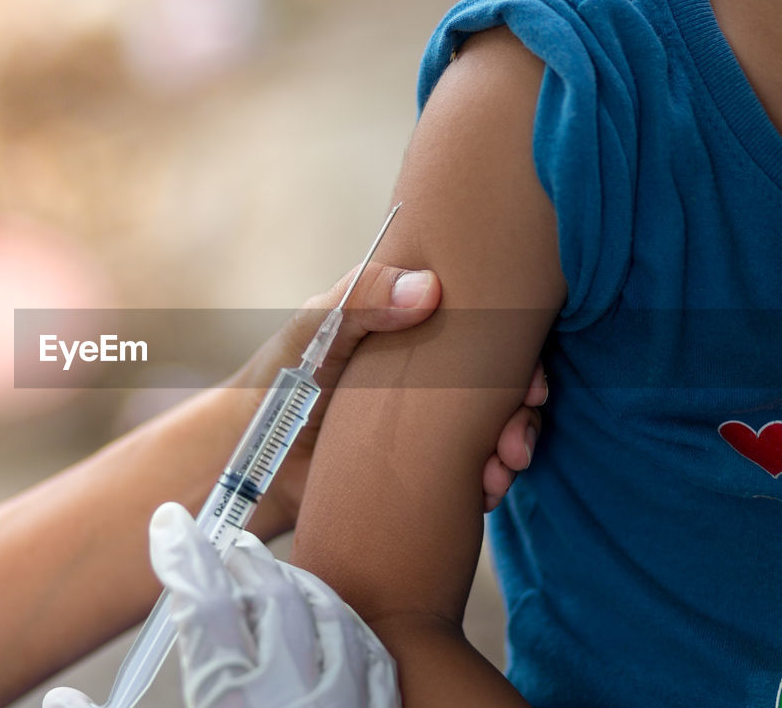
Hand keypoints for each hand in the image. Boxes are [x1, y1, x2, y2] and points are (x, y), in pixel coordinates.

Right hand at [44, 503, 400, 707]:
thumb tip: (60, 696)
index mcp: (232, 703)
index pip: (203, 600)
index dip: (182, 552)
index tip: (169, 521)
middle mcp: (292, 698)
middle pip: (273, 594)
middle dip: (241, 559)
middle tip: (218, 543)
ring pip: (330, 616)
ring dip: (298, 583)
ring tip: (272, 570)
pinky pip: (371, 659)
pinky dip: (346, 627)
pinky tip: (333, 625)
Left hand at [225, 264, 546, 526]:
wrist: (252, 459)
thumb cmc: (278, 379)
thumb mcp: (315, 330)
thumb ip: (361, 300)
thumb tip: (430, 289)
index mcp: (411, 327)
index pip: (482, 328)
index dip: (515, 351)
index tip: (529, 379)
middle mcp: (430, 372)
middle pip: (500, 383)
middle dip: (521, 411)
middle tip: (516, 439)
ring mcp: (429, 423)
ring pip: (493, 429)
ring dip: (510, 449)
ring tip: (502, 472)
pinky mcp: (423, 467)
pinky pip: (470, 471)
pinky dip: (487, 482)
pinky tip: (484, 492)